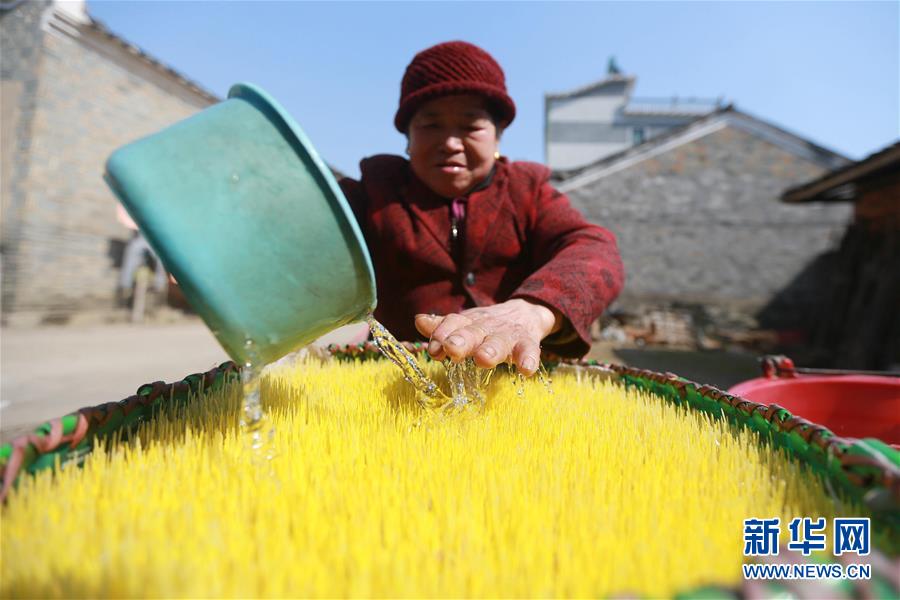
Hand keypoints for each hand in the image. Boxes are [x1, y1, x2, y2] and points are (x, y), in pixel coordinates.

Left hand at [414, 299, 559, 375]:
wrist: (524, 313)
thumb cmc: (486, 326)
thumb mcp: (465, 324)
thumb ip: (443, 326)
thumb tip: (419, 321)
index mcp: (469, 322)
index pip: (453, 323)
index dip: (442, 334)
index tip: (433, 350)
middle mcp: (487, 327)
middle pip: (473, 331)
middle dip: (462, 340)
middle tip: (452, 349)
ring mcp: (508, 335)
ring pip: (499, 341)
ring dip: (491, 349)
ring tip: (483, 359)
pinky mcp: (528, 343)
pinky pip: (529, 351)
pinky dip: (528, 359)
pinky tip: (526, 370)